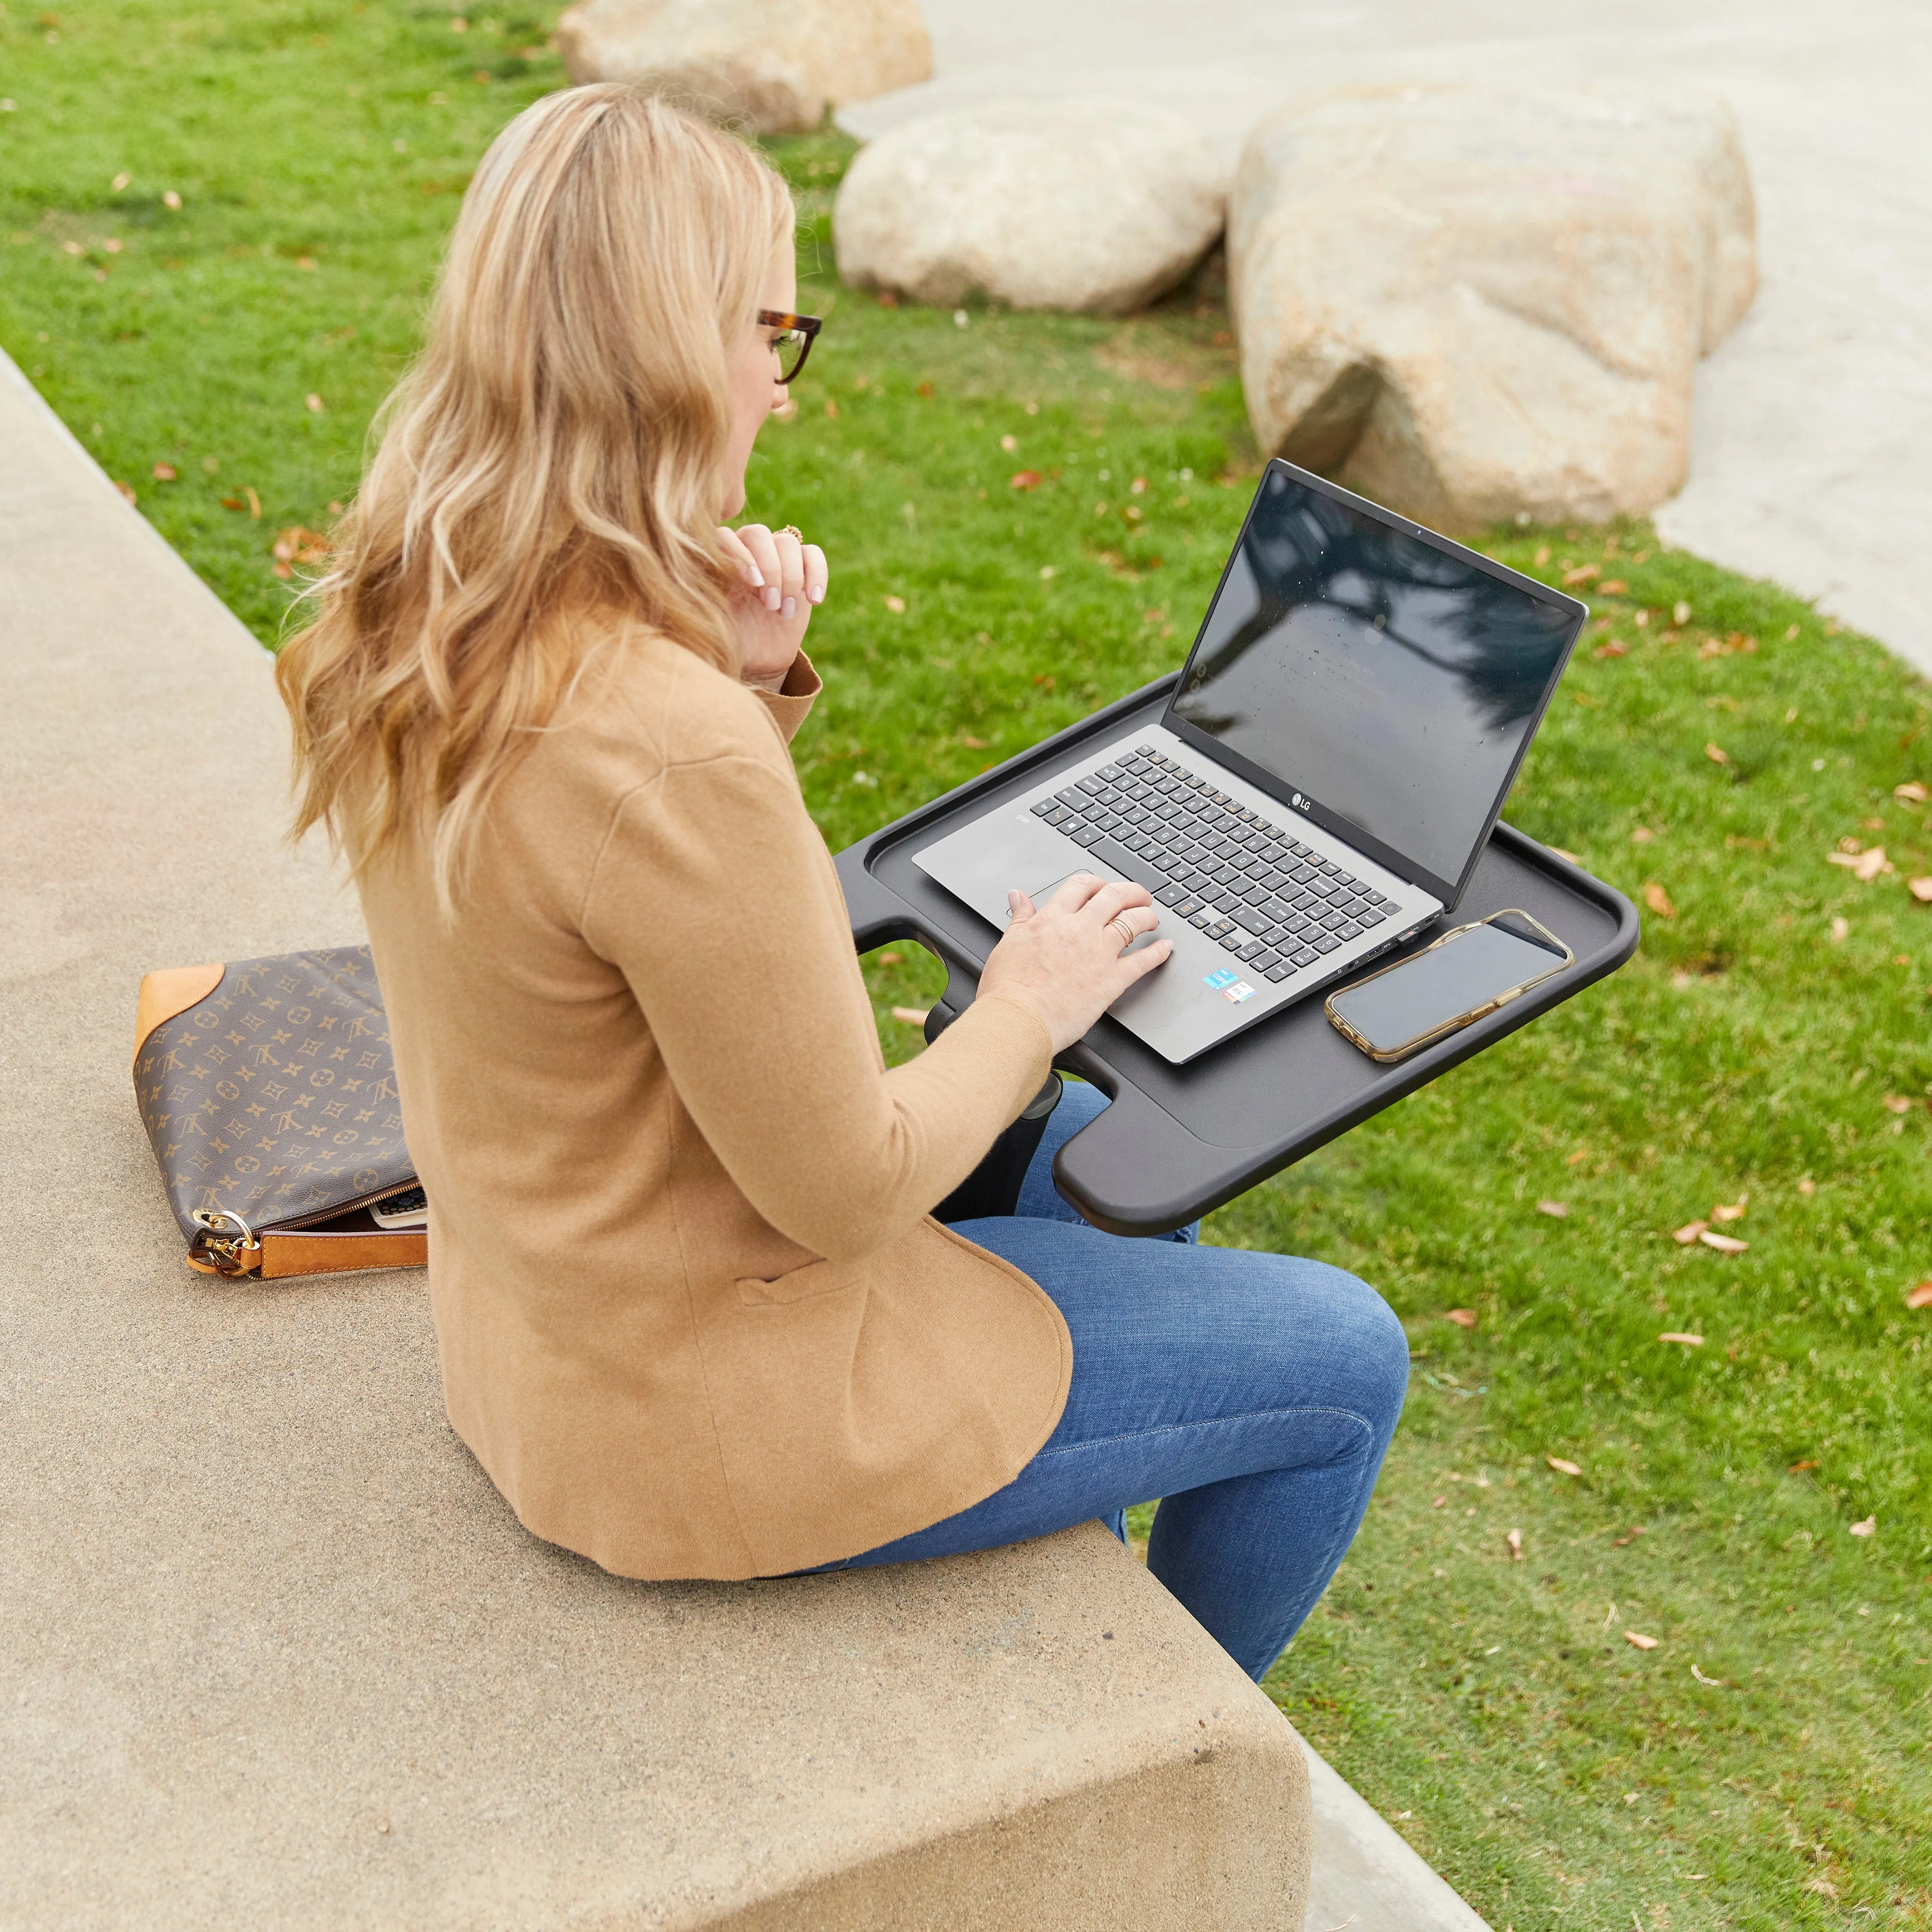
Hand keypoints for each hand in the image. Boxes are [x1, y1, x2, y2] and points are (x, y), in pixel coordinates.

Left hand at [718, 522, 827, 690]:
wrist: (755, 660)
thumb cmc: (727, 641)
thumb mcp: (710, 622)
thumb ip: (703, 596)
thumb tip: (702, 572)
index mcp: (716, 560)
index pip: (726, 536)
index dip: (741, 554)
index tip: (753, 584)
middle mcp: (744, 552)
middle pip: (759, 534)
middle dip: (770, 569)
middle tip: (770, 605)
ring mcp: (774, 558)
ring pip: (787, 542)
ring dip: (791, 577)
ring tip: (785, 612)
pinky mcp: (801, 569)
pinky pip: (813, 555)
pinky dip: (817, 575)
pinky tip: (814, 601)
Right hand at [977, 873, 1172, 1053]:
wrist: (1019, 1020)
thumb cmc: (1008, 989)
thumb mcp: (1008, 944)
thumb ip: (1020, 918)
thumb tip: (1018, 897)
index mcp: (1053, 919)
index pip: (1081, 887)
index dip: (1096, 883)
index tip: (1101, 888)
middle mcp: (1080, 930)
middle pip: (1115, 896)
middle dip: (1131, 892)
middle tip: (1137, 896)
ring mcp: (1099, 953)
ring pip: (1133, 921)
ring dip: (1147, 916)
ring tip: (1151, 918)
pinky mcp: (1112, 980)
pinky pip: (1143, 961)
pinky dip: (1158, 952)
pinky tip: (1164, 948)